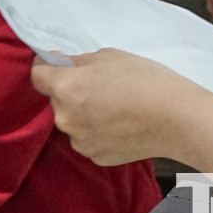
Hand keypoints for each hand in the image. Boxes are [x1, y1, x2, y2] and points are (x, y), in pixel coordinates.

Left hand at [31, 49, 209, 165]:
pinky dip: (99, 130)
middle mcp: (65, 118)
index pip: (37, 75)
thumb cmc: (146, 80)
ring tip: (115, 105)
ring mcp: (80, 141)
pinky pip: (89, 137)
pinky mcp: (95, 156)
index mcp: (66, 88)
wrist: (175, 118)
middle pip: (57, 99)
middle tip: (101, 84)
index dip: (47, 66)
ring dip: (84, 112)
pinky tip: (122, 123)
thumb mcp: (110, 56)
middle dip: (72, 90)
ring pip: (73, 120)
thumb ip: (80, 61)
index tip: (59, 64)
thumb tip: (63, 65)